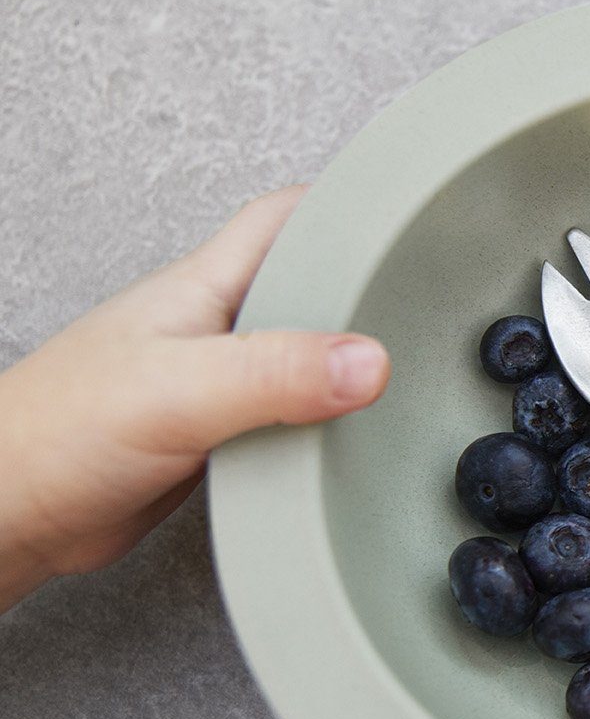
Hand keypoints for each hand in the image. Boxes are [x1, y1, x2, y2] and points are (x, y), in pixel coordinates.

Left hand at [0, 187, 389, 610]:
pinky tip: (339, 440)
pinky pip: (286, 412)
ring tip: (398, 372)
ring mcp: (215, 381)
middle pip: (305, 285)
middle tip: (419, 301)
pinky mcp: (217, 435)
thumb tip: (367, 362)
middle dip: (361, 288)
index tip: (403, 211)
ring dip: (342, 365)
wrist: (13, 515)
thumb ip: (276, 373)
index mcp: (203, 287)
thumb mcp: (179, 391)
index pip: (285, 216)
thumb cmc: (56, 435)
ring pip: (299, 354)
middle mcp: (214, 327)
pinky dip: (320, 422)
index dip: (344, 203)